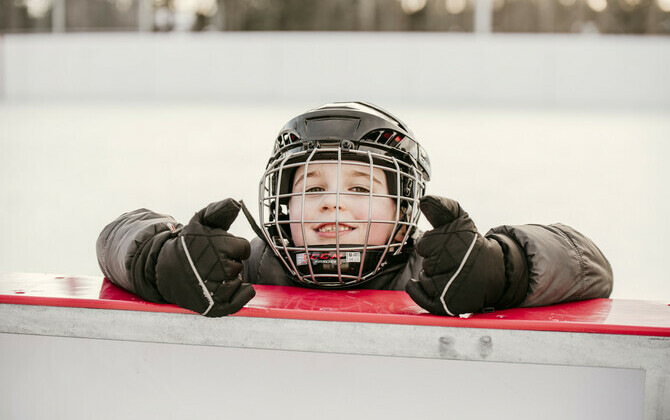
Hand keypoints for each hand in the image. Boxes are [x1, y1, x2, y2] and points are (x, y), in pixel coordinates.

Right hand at [156, 199, 254, 316]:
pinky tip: (227, 286)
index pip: (243, 248)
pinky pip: (240, 300)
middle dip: (229, 262)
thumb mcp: (200, 222)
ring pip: (238, 282)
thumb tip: (235, 202)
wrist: (165, 270)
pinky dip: (241, 294)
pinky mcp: (214, 307)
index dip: (233, 247)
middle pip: (240, 265)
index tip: (219, 247)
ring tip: (210, 274)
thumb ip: (219, 210)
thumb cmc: (188, 245)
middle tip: (211, 261)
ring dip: (229, 278)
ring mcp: (215, 290)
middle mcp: (217, 269)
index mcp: (217, 246)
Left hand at [405, 196, 504, 315]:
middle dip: (433, 259)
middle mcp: (461, 265)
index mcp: (462, 243)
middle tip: (450, 259)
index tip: (446, 244)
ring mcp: (456, 287)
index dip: (431, 243)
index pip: (425, 243)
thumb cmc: (471, 245)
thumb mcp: (461, 221)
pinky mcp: (452, 304)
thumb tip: (423, 200)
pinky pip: (424, 299)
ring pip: (425, 278)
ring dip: (430, 275)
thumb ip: (443, 207)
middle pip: (426, 262)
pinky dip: (417, 291)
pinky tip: (416, 283)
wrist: (494, 273)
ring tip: (448, 272)